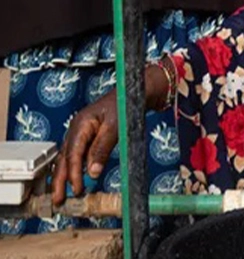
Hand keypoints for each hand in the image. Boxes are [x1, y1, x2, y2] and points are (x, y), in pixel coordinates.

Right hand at [52, 64, 168, 205]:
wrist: (134, 92)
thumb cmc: (125, 105)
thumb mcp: (115, 127)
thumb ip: (102, 149)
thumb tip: (91, 172)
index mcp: (81, 124)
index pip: (72, 154)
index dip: (73, 174)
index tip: (77, 189)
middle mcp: (77, 129)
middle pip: (64, 157)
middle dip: (60, 180)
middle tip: (59, 200)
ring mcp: (81, 132)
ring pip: (68, 158)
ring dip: (65, 176)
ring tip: (62, 194)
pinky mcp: (88, 136)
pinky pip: (77, 155)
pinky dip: (75, 168)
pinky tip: (75, 179)